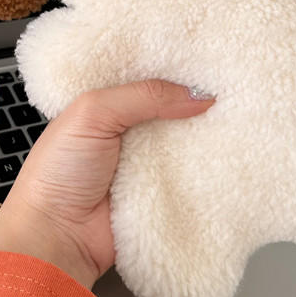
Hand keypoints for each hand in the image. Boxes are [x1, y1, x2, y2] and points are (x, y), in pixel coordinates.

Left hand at [0, 81, 214, 288]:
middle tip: (230, 85)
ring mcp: (145, 165)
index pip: (146, 80)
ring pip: (186, 144)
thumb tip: (196, 93)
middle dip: (195, 101)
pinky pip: (192, 179)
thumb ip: (142, 96)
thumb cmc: (57, 172)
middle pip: (171, 111)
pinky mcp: (160, 195)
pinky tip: (230, 154)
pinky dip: (208, 170)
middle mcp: (127, 134)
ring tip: (238, 115)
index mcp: (105, 107)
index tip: (207, 60)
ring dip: (206, 135)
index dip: (173, 70)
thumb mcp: (92, 114)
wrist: (57, 236)